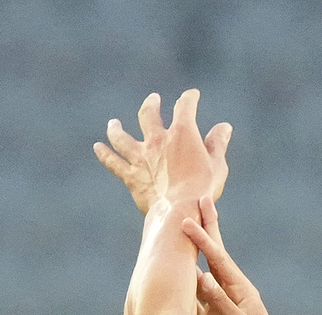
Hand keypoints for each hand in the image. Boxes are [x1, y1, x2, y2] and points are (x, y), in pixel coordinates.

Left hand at [94, 90, 221, 214]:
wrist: (179, 211)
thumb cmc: (203, 189)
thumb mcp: (217, 165)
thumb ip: (218, 144)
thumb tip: (224, 127)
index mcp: (182, 133)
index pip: (185, 106)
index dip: (189, 98)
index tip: (192, 95)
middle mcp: (157, 140)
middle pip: (149, 114)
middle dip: (151, 105)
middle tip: (153, 100)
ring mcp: (141, 157)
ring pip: (122, 137)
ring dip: (116, 128)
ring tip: (113, 123)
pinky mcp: (131, 176)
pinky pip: (113, 162)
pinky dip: (105, 154)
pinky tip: (98, 147)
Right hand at [182, 196, 273, 314]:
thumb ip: (221, 303)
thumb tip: (201, 277)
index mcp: (241, 290)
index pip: (218, 259)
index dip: (203, 240)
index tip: (188, 222)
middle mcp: (231, 291)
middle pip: (216, 254)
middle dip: (207, 228)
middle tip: (201, 200)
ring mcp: (221, 302)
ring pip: (201, 271)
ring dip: (193, 250)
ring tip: (184, 224)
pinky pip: (195, 294)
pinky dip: (185, 278)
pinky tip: (176, 264)